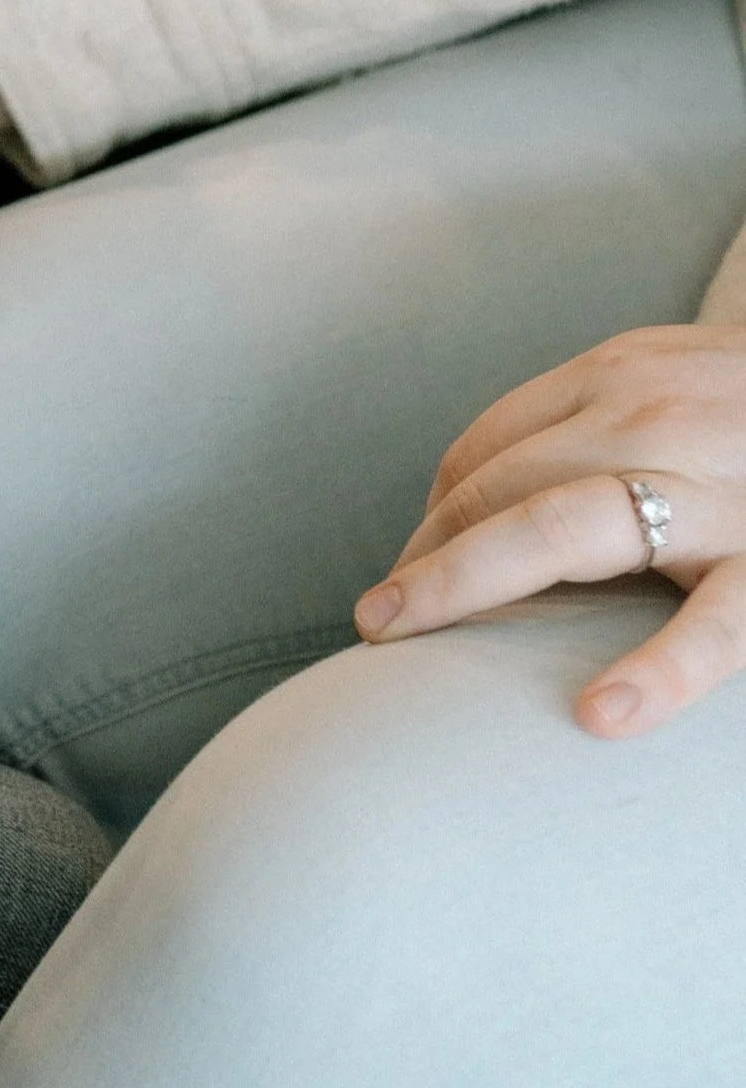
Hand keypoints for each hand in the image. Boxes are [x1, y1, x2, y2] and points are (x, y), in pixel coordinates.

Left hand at [356, 325, 745, 737]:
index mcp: (629, 371)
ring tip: (398, 640)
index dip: (434, 514)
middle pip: (501, 484)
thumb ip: (598, 429)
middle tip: (377, 624)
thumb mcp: (685, 389)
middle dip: (428, 558)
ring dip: (468, 583)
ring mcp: (730, 486)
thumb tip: (473, 513)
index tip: (406, 574)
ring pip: (566, 526)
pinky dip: (661, 667)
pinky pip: (723, 623)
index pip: (488, 445)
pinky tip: (601, 715)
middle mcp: (665, 410)